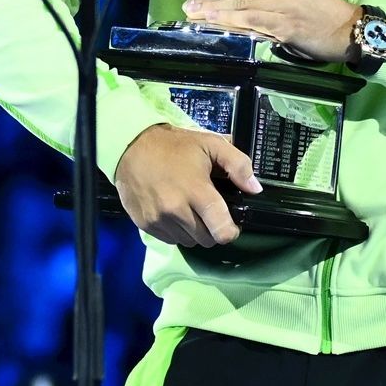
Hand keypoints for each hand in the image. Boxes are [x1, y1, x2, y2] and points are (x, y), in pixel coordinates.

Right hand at [112, 124, 262, 246]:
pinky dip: (176, 231)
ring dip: (194, 231)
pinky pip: (170, 239)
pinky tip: (174, 212)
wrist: (130, 146)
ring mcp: (159, 220)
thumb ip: (238, 165)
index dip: (231, 231)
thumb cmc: (174, 146)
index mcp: (196, 191)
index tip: (231, 222)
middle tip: (209, 210)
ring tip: (190, 209)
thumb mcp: (210, 144)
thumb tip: (255, 189)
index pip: (221, 231)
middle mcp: (176, 210)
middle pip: (207, 240)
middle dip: (213, 229)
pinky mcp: (145, 224)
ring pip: (188, 241)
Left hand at [183, 0, 360, 62]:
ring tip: (194, 16)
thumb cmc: (319, 9)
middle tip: (188, 5)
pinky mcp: (286, 24)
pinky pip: (253, 22)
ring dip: (214, 12)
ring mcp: (284, 2)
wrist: (347, 28)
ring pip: (241, 5)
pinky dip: (231, 24)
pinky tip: (216, 25)